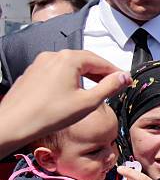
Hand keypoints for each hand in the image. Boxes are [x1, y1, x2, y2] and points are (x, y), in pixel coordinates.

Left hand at [0, 50, 131, 157]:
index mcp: (69, 59)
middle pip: (85, 60)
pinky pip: (57, 71)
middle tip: (113, 85)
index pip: (100, 61)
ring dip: (85, 75)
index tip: (125, 81)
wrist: (14, 123)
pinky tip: (73, 92)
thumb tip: (126, 76)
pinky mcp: (32, 72)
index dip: (115, 71)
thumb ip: (109, 87)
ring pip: (70, 65)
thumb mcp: (88, 102)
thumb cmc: (51, 114)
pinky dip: (70, 78)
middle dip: (100, 72)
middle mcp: (54, 55)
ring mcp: (41, 62)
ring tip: (95, 89)